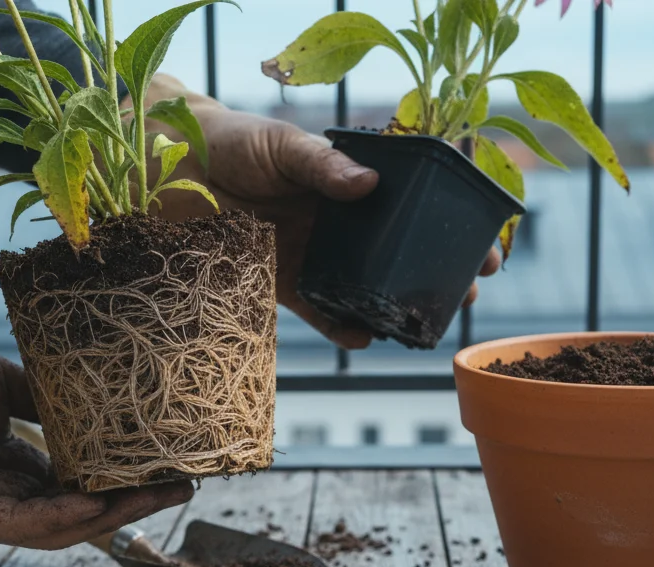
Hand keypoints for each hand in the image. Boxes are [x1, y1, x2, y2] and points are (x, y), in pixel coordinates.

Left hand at [0, 332, 192, 548]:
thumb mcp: (5, 384)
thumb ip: (49, 400)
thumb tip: (105, 395)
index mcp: (15, 467)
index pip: (81, 486)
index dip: (126, 483)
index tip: (171, 468)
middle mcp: (2, 494)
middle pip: (79, 514)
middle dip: (132, 506)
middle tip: (181, 490)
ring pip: (57, 527)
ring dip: (109, 516)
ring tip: (154, 498)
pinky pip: (18, 524)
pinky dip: (60, 518)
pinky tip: (97, 503)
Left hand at [141, 77, 502, 348]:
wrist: (167, 169)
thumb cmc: (229, 143)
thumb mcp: (282, 145)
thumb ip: (322, 165)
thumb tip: (367, 186)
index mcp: (349, 184)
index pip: (412, 206)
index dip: (450, 225)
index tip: (486, 245)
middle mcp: (339, 223)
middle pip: (399, 253)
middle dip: (437, 275)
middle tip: (467, 293)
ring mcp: (314, 255)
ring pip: (367, 287)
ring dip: (396, 307)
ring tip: (424, 323)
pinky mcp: (281, 283)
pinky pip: (319, 312)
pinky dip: (341, 327)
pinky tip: (361, 337)